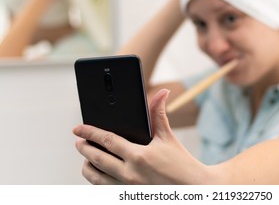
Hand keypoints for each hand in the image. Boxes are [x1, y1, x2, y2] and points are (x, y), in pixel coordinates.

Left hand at [73, 89, 210, 184]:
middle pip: (97, 160)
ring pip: (96, 178)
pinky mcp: (128, 197)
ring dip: (88, 166)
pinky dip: (98, 180)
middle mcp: (130, 174)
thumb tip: (161, 92)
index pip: (107, 141)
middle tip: (78, 141)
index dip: (90, 133)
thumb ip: (159, 114)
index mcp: (139, 156)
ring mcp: (127, 189)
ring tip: (86, 158)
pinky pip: (105, 189)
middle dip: (84, 149)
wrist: (193, 188)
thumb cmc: (181, 163)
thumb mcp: (168, 137)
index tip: (78, 128)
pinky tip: (99, 173)